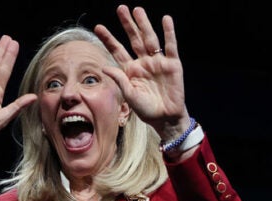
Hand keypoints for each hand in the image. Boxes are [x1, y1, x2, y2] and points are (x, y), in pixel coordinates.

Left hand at [94, 5, 189, 138]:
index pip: (118, 50)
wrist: (166, 118)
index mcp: (131, 70)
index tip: (98, 27)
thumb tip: (104, 67)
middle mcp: (143, 62)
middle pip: (134, 39)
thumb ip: (119, 80)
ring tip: (138, 10)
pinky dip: (169, 33)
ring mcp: (158, 62)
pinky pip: (170, 46)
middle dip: (127, 24)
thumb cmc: (147, 110)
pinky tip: (166, 20)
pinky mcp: (173, 64)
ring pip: (150, 39)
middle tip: (121, 9)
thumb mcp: (130, 96)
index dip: (109, 39)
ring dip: (144, 24)